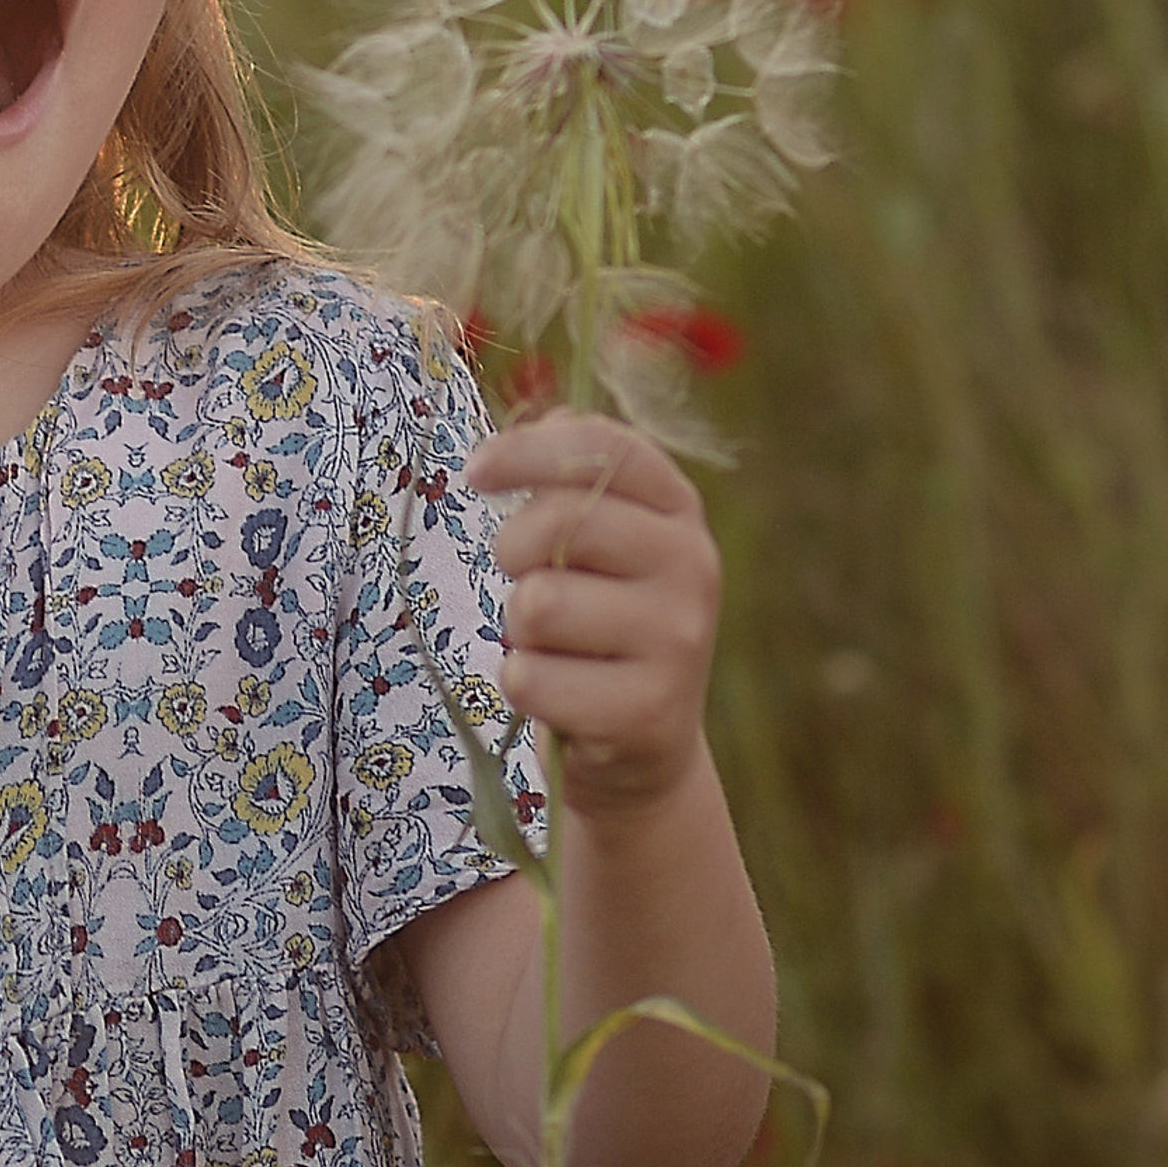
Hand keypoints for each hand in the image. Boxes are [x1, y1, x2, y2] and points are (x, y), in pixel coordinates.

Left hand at [465, 406, 721, 819]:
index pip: (606, 448)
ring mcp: (680, 640)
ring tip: (551, 644)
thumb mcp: (597, 542)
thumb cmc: (597, 623)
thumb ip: (572, 478)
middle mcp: (693, 565)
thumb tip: (545, 418)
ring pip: (541, 604)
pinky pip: (533, 677)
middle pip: (565, 521)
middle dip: (513, 548)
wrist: (640, 748)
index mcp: (677, 508)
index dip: (529, 451)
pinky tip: (558, 693)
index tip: (474, 472)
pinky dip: (523, 684)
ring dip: (519, 627)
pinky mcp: (648, 710)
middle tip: (520, 576)